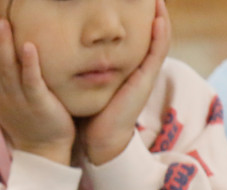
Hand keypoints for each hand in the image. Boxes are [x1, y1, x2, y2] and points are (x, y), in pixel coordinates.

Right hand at [0, 10, 75, 164]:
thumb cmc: (30, 121)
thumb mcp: (9, 101)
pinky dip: (30, 63)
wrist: (44, 150)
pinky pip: (31, 81)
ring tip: (3, 23)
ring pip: (7, 70)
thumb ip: (1, 81)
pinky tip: (29, 45)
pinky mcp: (38, 103)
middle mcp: (2, 97)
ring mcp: (19, 101)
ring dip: (4, 45)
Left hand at [79, 0, 170, 164]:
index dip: (135, 19)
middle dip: (151, 13)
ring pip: (159, 38)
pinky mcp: (146, 80)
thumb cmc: (91, 113)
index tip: (127, 0)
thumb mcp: (87, 83)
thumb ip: (83, 68)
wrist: (100, 138)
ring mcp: (145, 73)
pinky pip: (158, 53)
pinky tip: (157, 19)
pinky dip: (160, 35)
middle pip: (150, 33)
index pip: (134, 36)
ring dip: (161, 17)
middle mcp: (139, 67)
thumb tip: (65, 50)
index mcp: (126, 67)